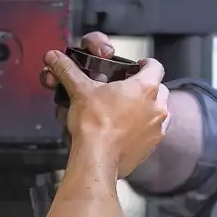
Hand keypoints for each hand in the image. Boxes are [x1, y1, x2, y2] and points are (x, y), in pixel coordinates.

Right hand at [41, 40, 168, 177]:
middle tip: (130, 90)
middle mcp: (157, 108)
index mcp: (145, 87)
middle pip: (160, 89)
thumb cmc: (94, 125)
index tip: (138, 66)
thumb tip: (56, 58)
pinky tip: (126, 131)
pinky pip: (152, 133)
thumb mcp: (80, 91)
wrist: (96, 158)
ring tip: (129, 111)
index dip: (146, 64)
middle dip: (148, 88)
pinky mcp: (150, 147)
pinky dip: (143, 130)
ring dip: (148, 109)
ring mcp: (156, 129)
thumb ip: (69, 71)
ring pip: (159, 112)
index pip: (156, 66)